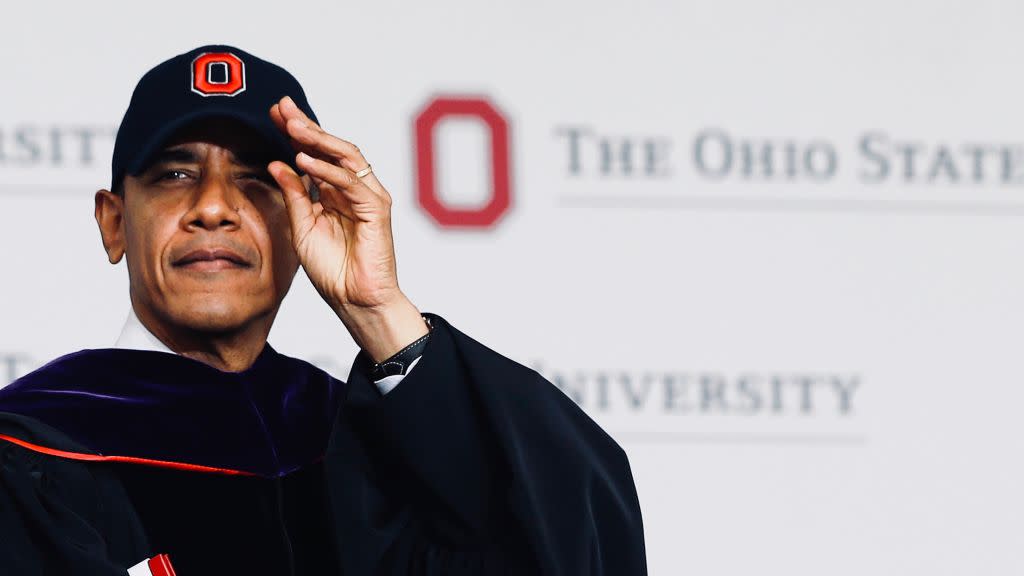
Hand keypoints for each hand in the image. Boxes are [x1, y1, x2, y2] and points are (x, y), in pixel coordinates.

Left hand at [267, 96, 427, 361]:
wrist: (355, 300)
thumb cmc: (333, 270)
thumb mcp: (302, 227)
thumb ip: (294, 195)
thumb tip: (277, 164)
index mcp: (333, 192)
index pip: (315, 154)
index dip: (295, 133)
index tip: (272, 113)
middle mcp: (352, 189)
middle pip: (331, 147)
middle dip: (306, 126)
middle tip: (282, 107)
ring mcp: (367, 197)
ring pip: (345, 157)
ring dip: (317, 139)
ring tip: (291, 125)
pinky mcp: (377, 209)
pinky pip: (351, 182)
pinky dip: (328, 169)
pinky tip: (304, 160)